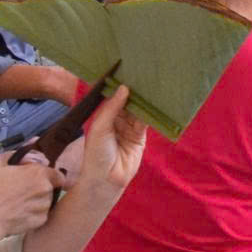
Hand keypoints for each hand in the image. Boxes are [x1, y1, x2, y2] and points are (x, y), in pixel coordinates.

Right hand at [0, 153, 62, 239]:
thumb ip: (19, 151)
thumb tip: (35, 140)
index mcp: (39, 174)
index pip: (57, 173)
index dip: (46, 174)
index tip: (33, 178)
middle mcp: (46, 190)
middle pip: (50, 186)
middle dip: (39, 186)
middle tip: (20, 190)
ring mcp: (45, 207)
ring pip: (46, 200)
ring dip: (36, 199)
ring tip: (17, 202)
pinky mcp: (41, 221)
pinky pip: (41, 213)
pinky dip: (33, 212)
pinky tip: (18, 212)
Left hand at [70, 85, 148, 200]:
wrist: (106, 179)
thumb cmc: (96, 153)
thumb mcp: (100, 127)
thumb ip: (112, 107)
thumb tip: (124, 88)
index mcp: (103, 117)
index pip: (113, 98)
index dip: (119, 87)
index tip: (127, 71)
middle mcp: (116, 121)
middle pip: (127, 103)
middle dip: (134, 92)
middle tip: (143, 75)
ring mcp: (128, 129)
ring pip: (137, 111)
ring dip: (143, 102)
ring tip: (151, 86)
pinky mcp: (140, 137)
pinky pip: (146, 122)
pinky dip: (150, 114)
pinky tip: (155, 103)